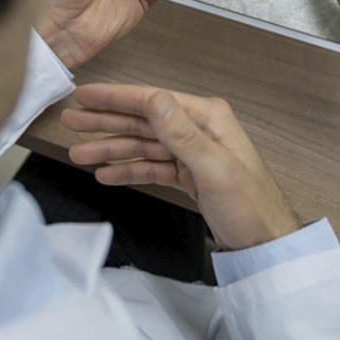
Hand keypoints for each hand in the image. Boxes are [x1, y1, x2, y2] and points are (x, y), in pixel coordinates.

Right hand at [63, 83, 299, 250]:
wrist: (266, 243)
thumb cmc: (252, 207)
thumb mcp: (214, 168)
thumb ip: (182, 133)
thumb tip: (156, 100)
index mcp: (208, 118)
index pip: (152, 100)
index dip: (115, 98)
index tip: (86, 96)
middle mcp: (199, 130)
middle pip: (142, 120)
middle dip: (105, 121)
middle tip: (73, 120)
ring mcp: (193, 152)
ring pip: (143, 144)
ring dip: (111, 148)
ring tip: (80, 152)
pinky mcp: (189, 174)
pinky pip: (151, 166)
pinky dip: (129, 169)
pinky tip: (108, 173)